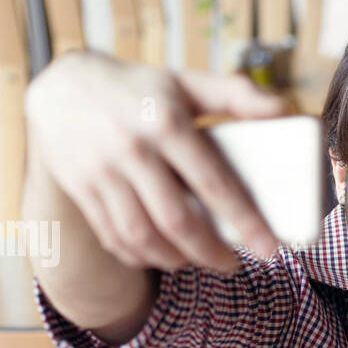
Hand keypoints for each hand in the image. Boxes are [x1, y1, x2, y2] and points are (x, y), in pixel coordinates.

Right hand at [24, 50, 288, 270]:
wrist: (61, 86)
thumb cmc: (140, 89)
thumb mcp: (187, 83)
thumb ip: (236, 94)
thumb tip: (286, 111)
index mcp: (167, 122)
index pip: (214, 183)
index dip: (246, 222)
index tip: (271, 249)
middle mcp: (132, 149)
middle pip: (177, 221)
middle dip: (210, 254)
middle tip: (233, 264)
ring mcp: (101, 172)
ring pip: (142, 237)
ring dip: (176, 260)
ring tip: (198, 260)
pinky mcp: (81, 189)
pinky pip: (113, 238)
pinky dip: (141, 257)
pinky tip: (162, 257)